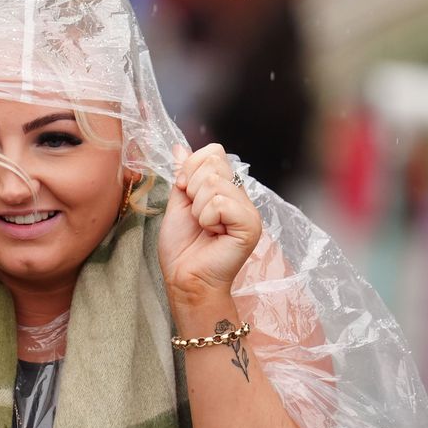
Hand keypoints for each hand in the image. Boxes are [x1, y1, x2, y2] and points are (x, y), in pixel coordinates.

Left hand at [158, 143, 261, 299]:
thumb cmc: (182, 249)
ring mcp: (248, 210)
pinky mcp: (250, 224)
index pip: (213, 152)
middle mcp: (240, 196)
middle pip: (213, 162)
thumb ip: (183, 175)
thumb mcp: (178, 204)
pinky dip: (207, 218)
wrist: (185, 279)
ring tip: (204, 227)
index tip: (184, 194)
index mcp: (225, 189)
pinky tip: (213, 234)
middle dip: (191, 188)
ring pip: (213, 183)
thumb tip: (180, 148)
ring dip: (198, 208)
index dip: (190, 169)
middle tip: (196, 216)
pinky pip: (221, 203)